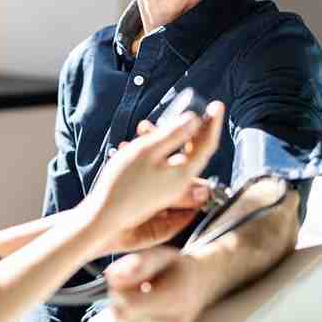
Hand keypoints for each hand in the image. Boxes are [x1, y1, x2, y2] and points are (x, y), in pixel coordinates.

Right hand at [83, 101, 224, 239]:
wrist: (103, 215)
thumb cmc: (123, 183)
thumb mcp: (149, 151)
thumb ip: (174, 135)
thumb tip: (194, 121)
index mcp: (183, 173)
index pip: (207, 145)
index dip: (213, 123)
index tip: (217, 106)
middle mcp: (180, 183)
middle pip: (193, 151)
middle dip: (188, 129)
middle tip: (187, 111)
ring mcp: (167, 189)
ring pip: (173, 157)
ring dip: (163, 140)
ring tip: (143, 126)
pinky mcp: (154, 192)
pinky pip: (161, 166)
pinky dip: (153, 153)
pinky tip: (134, 147)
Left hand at [103, 247, 217, 321]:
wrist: (199, 284)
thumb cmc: (175, 267)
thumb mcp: (159, 255)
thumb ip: (136, 263)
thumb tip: (112, 276)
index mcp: (175, 299)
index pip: (129, 304)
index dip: (116, 290)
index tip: (121, 278)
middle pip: (122, 319)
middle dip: (116, 301)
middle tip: (128, 287)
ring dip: (119, 315)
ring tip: (134, 299)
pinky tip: (139, 313)